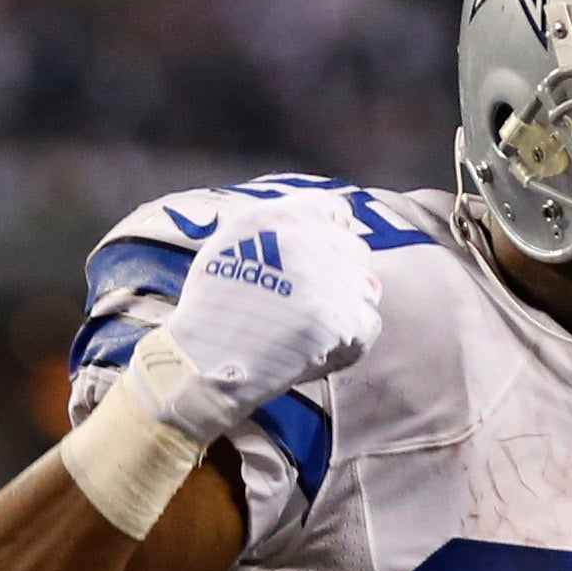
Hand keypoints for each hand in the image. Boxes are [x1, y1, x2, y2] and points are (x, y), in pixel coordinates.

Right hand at [127, 203, 377, 438]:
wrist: (203, 360)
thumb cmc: (214, 307)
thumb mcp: (233, 241)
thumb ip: (281, 226)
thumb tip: (336, 221)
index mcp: (282, 215)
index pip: (336, 211)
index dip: (332, 237)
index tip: (321, 260)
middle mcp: (308, 240)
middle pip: (356, 252)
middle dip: (339, 276)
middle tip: (309, 305)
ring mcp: (327, 280)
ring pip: (365, 289)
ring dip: (344, 309)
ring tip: (308, 329)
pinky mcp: (339, 320)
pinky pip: (368, 325)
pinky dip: (349, 342)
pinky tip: (316, 350)